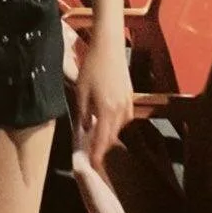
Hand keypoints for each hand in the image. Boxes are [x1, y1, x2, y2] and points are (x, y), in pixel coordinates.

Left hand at [75, 31, 132, 168]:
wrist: (109, 47)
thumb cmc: (92, 67)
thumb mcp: (81, 91)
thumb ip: (83, 114)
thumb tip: (85, 130)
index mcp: (107, 111)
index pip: (102, 140)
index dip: (97, 154)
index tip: (93, 165)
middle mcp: (121, 110)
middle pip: (112, 136)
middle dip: (102, 146)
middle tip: (91, 153)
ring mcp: (128, 103)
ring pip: (119, 127)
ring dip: (108, 134)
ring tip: (95, 137)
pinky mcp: (130, 97)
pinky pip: (124, 118)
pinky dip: (114, 123)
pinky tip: (105, 119)